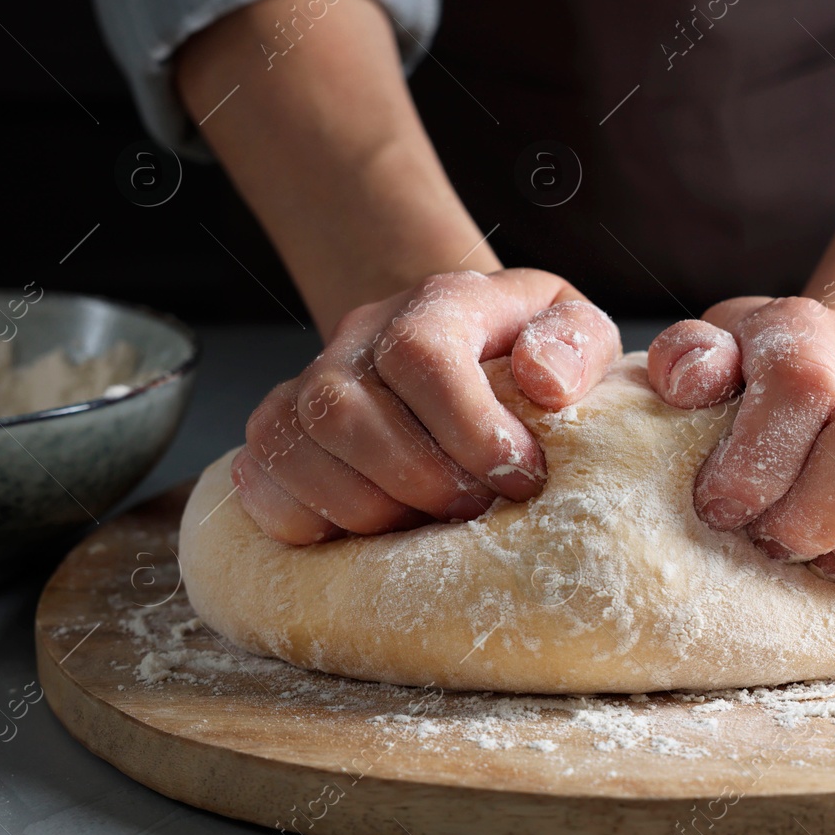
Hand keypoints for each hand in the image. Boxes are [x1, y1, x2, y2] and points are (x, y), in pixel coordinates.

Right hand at [233, 268, 620, 543]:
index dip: (468, 427)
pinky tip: (370, 532)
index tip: (521, 476)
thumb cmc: (527, 352)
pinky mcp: (279, 430)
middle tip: (477, 510)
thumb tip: (543, 380)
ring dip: (368, 509)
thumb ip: (576, 344)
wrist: (467, 348)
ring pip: (296, 447)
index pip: (420, 353)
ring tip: (429, 525)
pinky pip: (258, 478)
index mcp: (439, 302)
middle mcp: (360, 335)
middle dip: (420, 481)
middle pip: (345, 409)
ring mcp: (308, 382)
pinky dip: (309, 521)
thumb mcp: (576, 333)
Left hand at [646, 298, 834, 593]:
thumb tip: (688, 380)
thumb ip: (688, 360)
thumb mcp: (713, 357)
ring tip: (830, 563)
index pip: (802, 383)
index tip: (723, 508)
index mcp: (806, 328)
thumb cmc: (757, 383)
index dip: (759, 461)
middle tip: (776, 544)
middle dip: (820, 514)